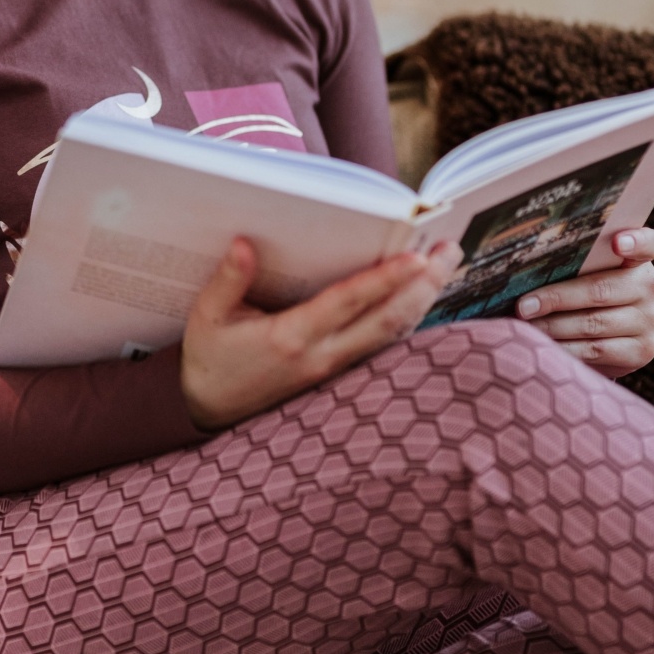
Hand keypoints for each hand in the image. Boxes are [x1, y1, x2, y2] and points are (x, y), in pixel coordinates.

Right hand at [180, 236, 463, 430]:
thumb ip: (228, 280)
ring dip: (421, 300)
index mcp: (290, 337)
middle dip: (423, 285)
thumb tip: (244, 243)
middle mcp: (321, 355)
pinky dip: (405, 319)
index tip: (416, 257)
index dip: (384, 280)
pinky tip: (419, 299)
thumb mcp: (207, 316)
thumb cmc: (208, 358)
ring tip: (444, 266)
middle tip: (449, 250)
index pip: (348, 303)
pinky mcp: (335, 374)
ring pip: (390, 334)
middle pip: (386, 320)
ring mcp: (332, 368)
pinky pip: (380, 345)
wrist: (205, 409)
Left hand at [516, 227, 653, 377]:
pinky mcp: (641, 351)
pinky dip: (565, 348)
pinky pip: (596, 350)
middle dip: (555, 298)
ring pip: (593, 323)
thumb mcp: (580, 270)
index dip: (634, 241)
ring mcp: (648, 320)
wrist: (606, 335)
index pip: (647, 243)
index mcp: (635, 257)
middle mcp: (648, 286)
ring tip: (525, 325)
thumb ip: (568, 260)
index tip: (617, 243)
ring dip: (553, 326)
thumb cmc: (581, 288)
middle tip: (522, 306)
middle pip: (600, 290)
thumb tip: (522, 263)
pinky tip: (543, 345)